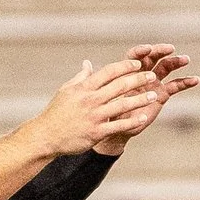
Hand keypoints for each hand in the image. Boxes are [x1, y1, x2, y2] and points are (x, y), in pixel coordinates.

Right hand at [27, 57, 164, 157]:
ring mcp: (94, 116)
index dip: (125, 66)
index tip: (138, 64)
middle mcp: (90, 99)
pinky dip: (132, 121)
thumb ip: (80, 77)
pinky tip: (143, 118)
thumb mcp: (66, 91)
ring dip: (140, 99)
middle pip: (120, 86)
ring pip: (123, 104)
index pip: (109, 72)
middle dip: (139, 79)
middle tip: (152, 76)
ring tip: (153, 95)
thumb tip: (88, 63)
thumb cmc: (56, 112)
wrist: (46, 136)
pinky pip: (118, 125)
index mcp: (84, 87)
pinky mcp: (96, 132)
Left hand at [94, 44, 199, 156]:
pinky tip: (195, 80)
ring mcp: (152, 83)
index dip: (142, 51)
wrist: (112, 129)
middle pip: (153, 58)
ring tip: (185, 59)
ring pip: (166, 69)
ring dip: (176, 63)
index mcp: (126, 70)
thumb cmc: (104, 110)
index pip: (135, 55)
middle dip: (162, 52)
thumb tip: (85, 62)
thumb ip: (94, 78)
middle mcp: (140, 74)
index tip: (148, 48)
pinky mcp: (161, 95)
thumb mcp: (98, 94)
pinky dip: (185, 82)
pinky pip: (175, 86)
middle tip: (170, 49)